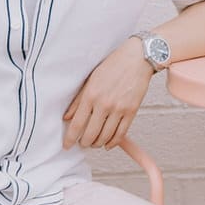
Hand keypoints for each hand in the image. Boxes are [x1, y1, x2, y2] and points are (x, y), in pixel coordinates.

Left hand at [63, 37, 152, 151]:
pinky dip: (113, 142)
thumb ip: (78, 100)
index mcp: (91, 95)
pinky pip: (121, 133)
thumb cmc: (114, 65)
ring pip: (105, 137)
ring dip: (98, 144)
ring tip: (94, 143)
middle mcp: (104, 103)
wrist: (138, 58)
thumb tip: (67, 117)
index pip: (77, 124)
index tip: (67, 145)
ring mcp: (119, 108)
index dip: (70, 138)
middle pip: (90, 134)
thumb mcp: (91, 79)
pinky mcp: (132, 111)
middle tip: (82, 143)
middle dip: (84, 143)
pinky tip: (108, 143)